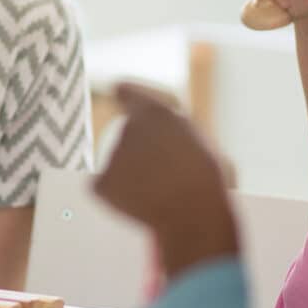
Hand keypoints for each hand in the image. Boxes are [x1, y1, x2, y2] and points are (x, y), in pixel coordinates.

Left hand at [92, 83, 238, 279]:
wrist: (194, 216)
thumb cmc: (208, 183)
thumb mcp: (204, 147)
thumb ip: (177, 134)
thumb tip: (166, 139)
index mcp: (156, 114)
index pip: (124, 91)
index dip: (125, 97)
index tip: (119, 96)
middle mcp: (128, 129)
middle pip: (129, 138)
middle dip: (143, 152)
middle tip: (167, 175)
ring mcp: (111, 157)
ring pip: (121, 165)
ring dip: (136, 177)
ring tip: (162, 193)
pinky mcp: (99, 184)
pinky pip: (107, 189)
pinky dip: (120, 198)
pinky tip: (143, 205)